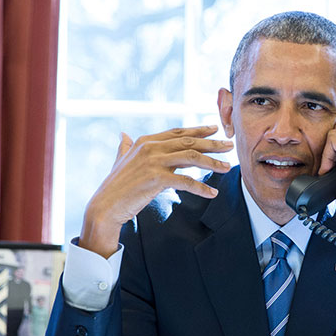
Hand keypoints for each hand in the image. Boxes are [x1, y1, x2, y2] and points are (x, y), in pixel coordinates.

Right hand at [81, 125, 233, 257]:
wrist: (105, 206)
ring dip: (212, 163)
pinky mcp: (156, 179)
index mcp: (145, 141)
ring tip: (227, 167)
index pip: (178, 133)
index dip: (198, 130)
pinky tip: (212, 193)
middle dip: (212, 143)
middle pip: (188, 142)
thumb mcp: (120, 161)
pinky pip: (185, 181)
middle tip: (229, 145)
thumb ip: (124, 147)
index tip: (215, 129)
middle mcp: (150, 147)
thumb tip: (122, 135)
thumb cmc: (115, 186)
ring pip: (191, 158)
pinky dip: (201, 187)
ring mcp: (153, 162)